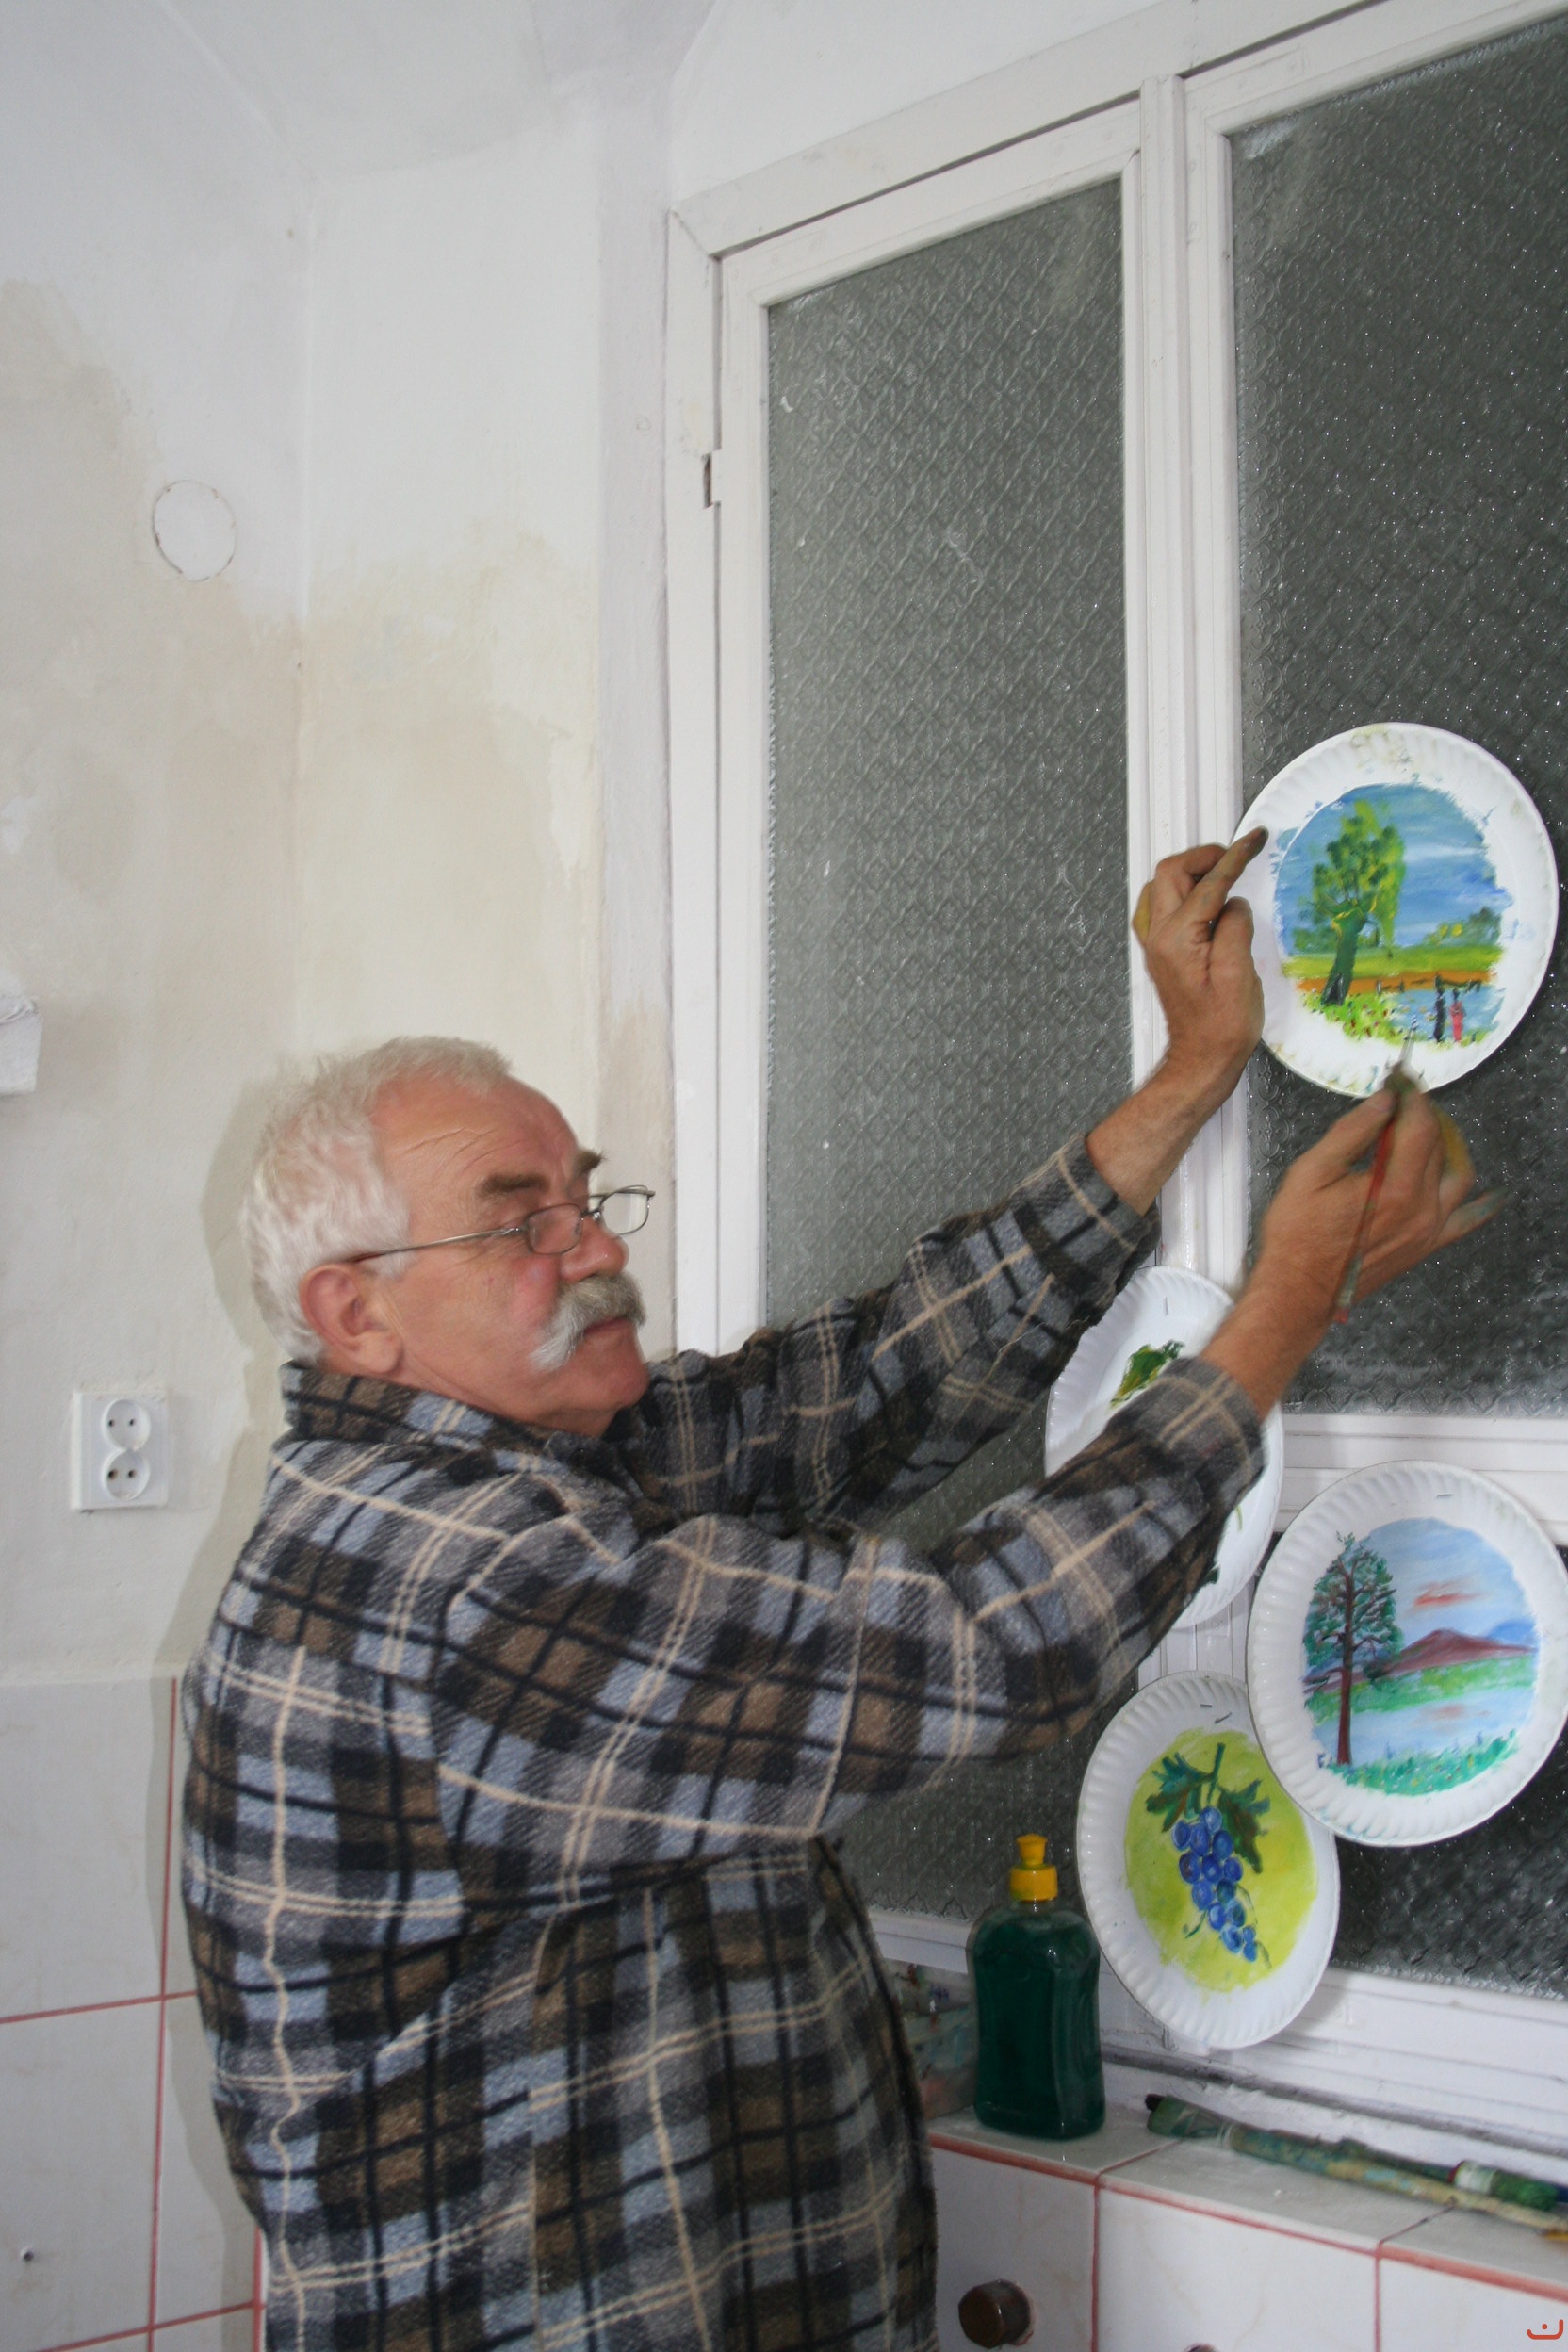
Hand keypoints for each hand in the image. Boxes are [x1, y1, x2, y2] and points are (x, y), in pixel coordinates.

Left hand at [1135, 832, 1266, 1118]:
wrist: (1202, 1059)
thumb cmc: (1222, 1027)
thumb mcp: (1239, 975)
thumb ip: (1235, 928)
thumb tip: (1233, 903)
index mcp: (1177, 939)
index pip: (1208, 884)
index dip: (1234, 857)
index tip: (1254, 840)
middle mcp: (1159, 937)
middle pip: (1170, 873)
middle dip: (1204, 856)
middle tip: (1236, 856)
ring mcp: (1156, 945)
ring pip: (1162, 887)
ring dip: (1192, 872)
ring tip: (1225, 873)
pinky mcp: (1162, 953)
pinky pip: (1162, 908)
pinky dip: (1184, 892)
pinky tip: (1206, 899)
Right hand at [1202, 1084, 1503, 1411]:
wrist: (1299, 1291)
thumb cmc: (1298, 1234)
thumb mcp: (1313, 1172)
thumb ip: (1353, 1132)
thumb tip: (1385, 1101)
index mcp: (1395, 1187)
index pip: (1419, 1125)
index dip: (1412, 1094)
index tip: (1401, 1076)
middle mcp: (1423, 1208)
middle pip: (1439, 1146)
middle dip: (1424, 1114)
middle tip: (1404, 1096)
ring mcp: (1429, 1230)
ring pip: (1458, 1175)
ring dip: (1449, 1145)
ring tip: (1428, 1128)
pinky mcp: (1426, 1245)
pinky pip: (1466, 1220)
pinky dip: (1481, 1202)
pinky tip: (1490, 1191)